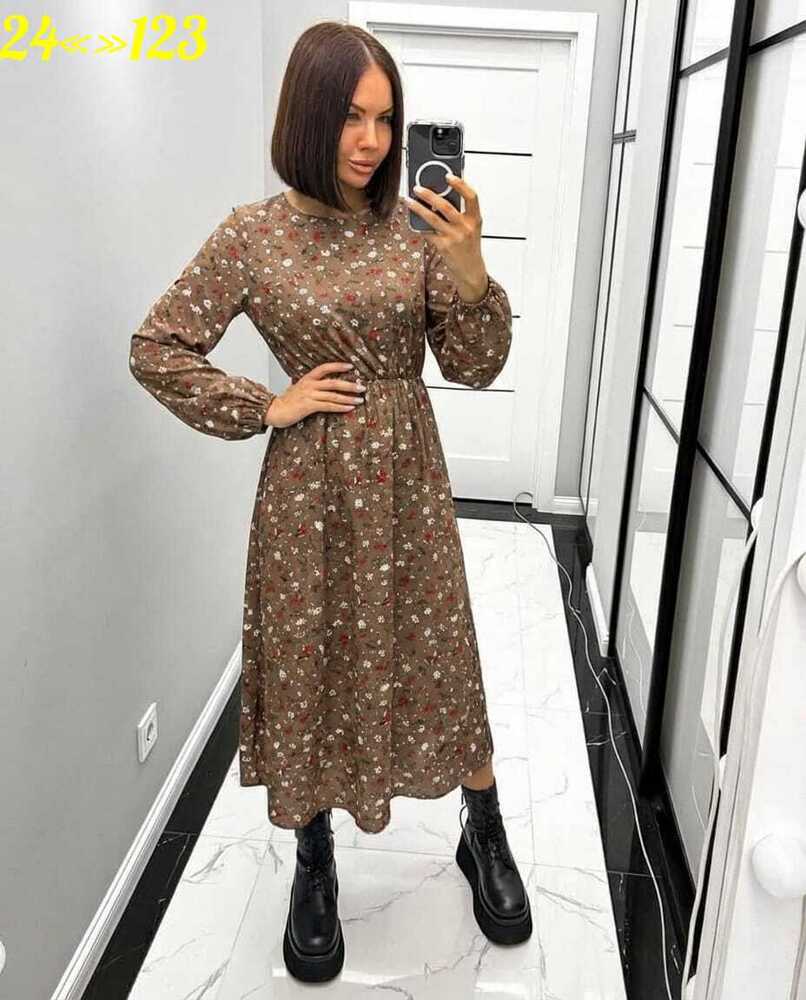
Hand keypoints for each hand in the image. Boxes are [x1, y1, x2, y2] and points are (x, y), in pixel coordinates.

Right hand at [264, 362, 364, 427]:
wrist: (274, 410)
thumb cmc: (287, 401)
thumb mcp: (298, 388)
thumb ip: (310, 385)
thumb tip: (322, 384)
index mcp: (307, 378)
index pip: (324, 368)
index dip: (338, 366)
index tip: (351, 366)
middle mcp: (309, 385)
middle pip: (333, 382)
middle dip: (349, 385)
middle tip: (362, 387)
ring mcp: (309, 395)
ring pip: (333, 395)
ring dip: (348, 397)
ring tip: (360, 399)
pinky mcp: (309, 406)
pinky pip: (328, 406)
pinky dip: (340, 407)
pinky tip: (349, 407)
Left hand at [405, 173, 488, 301]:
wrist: (471, 270)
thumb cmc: (469, 247)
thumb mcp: (472, 228)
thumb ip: (461, 213)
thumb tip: (441, 196)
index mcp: (475, 219)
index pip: (472, 196)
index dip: (460, 184)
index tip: (448, 176)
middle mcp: (466, 227)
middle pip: (446, 206)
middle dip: (429, 195)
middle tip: (417, 188)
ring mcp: (454, 238)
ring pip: (432, 218)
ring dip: (418, 208)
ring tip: (409, 200)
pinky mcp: (444, 247)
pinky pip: (428, 232)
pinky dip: (419, 225)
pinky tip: (412, 220)